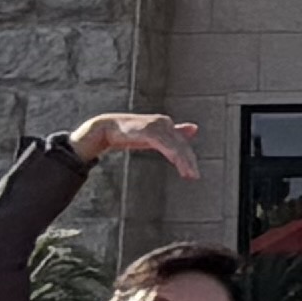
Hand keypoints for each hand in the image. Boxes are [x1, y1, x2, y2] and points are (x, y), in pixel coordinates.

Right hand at [69, 110, 203, 174]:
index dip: (189, 158)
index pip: (182, 143)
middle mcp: (164, 123)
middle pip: (182, 145)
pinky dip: (174, 156)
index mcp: (166, 124)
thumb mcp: (152, 136)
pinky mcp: (150, 131)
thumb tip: (194, 128)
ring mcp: (157, 125)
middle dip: (189, 161)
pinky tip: (178, 165)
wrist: (106, 128)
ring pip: (176, 146)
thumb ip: (171, 135)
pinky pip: (166, 145)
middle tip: (194, 177)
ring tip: (189, 175)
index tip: (193, 175)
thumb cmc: (129, 133)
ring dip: (184, 161)